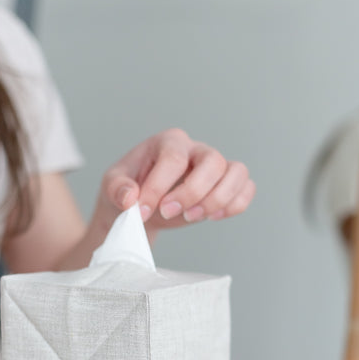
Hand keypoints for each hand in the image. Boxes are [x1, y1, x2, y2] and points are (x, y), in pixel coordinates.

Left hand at [95, 128, 255, 233]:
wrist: (141, 205)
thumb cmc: (129, 189)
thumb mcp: (112, 186)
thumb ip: (118, 189)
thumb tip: (130, 198)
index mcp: (168, 142)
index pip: (173, 159)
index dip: (158, 188)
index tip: (142, 211)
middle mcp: (196, 150)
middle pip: (212, 162)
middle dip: (192, 192)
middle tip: (168, 212)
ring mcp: (215, 167)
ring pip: (237, 172)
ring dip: (219, 199)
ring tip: (192, 217)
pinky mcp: (225, 185)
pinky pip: (246, 188)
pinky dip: (236, 204)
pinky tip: (213, 217)